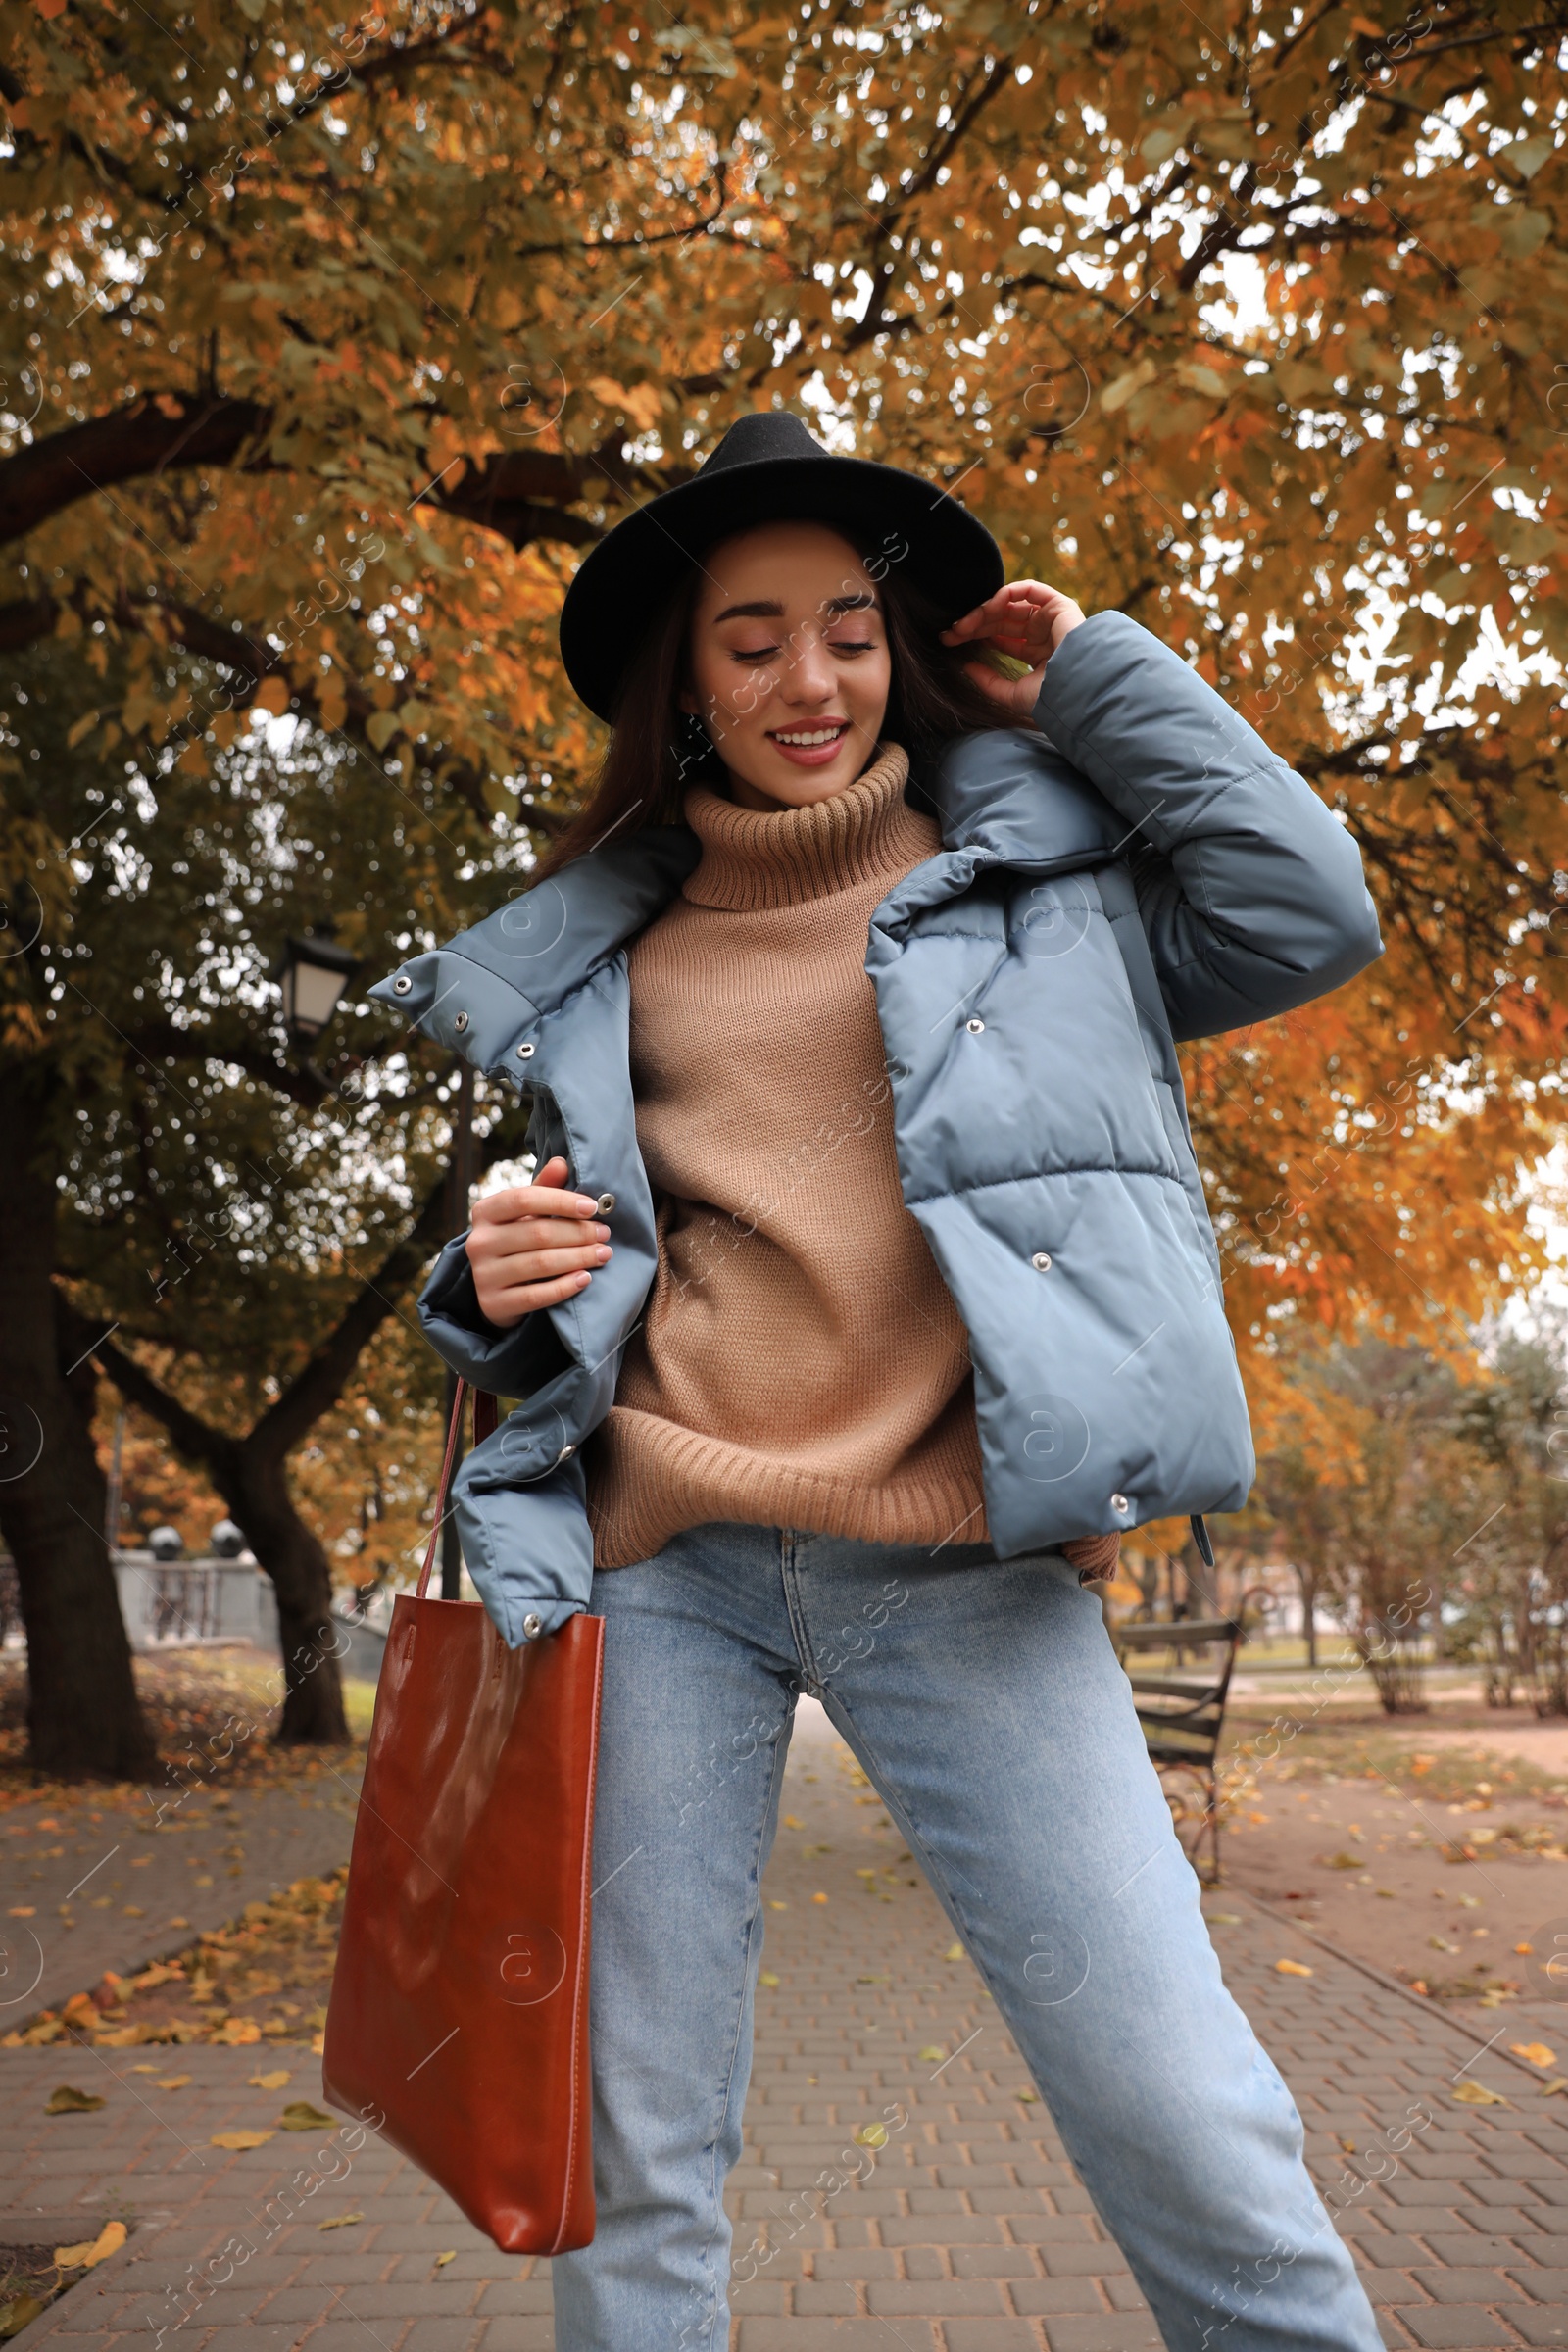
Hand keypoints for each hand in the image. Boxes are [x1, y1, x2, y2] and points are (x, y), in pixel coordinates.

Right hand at [465, 1157, 611, 1326]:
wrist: (498, 1290)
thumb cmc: (519, 1240)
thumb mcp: (527, 1213)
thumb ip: (544, 1188)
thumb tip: (562, 1162)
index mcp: (485, 1212)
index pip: (524, 1198)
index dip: (561, 1201)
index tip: (592, 1207)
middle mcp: (478, 1242)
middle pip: (537, 1233)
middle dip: (578, 1233)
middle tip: (605, 1234)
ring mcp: (483, 1275)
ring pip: (540, 1264)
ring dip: (578, 1258)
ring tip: (603, 1254)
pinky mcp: (493, 1304)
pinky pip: (536, 1295)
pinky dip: (565, 1287)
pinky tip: (586, 1278)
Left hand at [941, 580, 1086, 719]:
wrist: (1076, 692)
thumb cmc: (1050, 699)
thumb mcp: (1011, 694)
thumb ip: (988, 681)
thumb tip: (966, 667)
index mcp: (1037, 655)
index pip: (1001, 638)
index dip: (976, 636)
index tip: (951, 641)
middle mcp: (1044, 634)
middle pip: (1001, 621)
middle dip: (974, 624)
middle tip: (950, 633)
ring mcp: (1051, 618)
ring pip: (1010, 606)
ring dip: (984, 611)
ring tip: (964, 625)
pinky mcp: (1058, 605)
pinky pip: (1028, 589)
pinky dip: (1005, 593)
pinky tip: (987, 608)